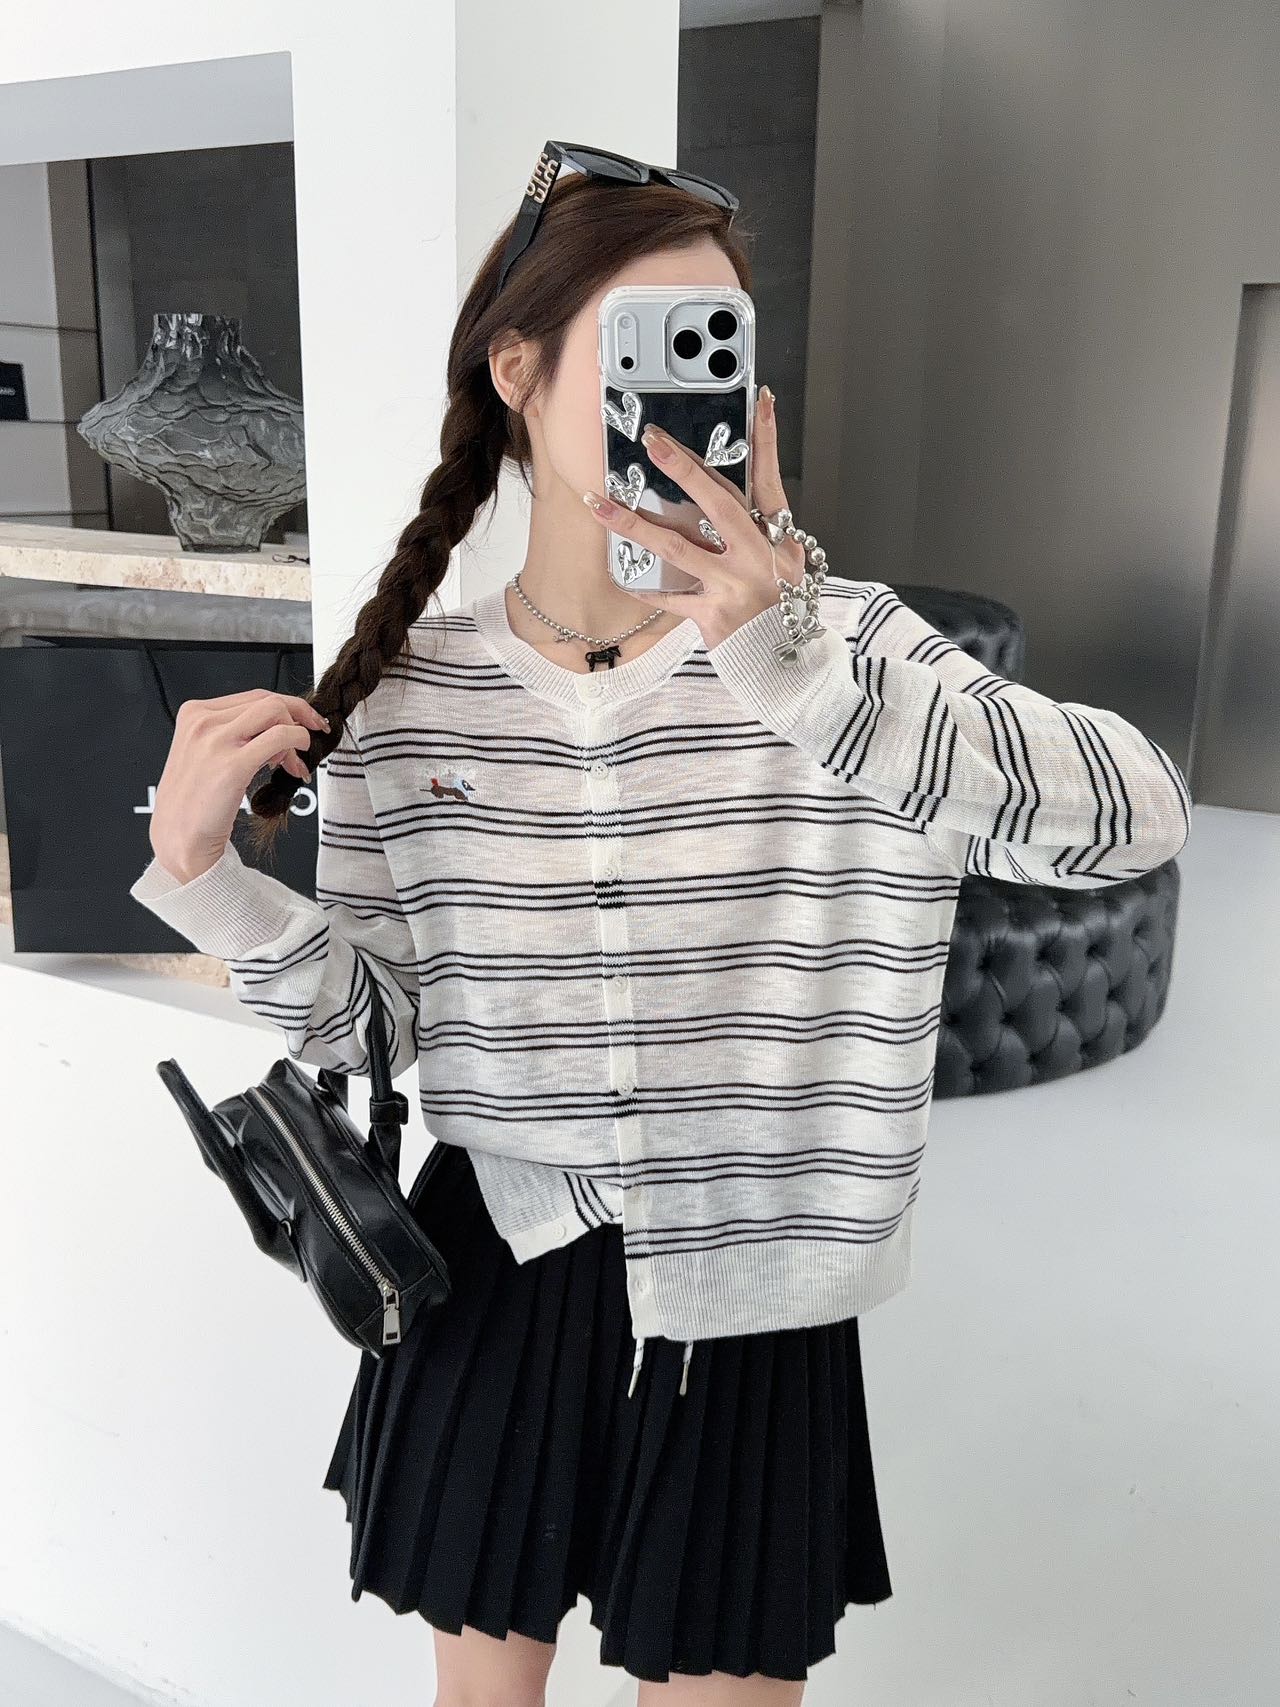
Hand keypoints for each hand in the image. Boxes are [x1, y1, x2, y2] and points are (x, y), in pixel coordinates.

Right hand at [149, 688, 330, 883]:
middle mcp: (203, 722)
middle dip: (297, 718)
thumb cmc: (194, 802)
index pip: (253, 697)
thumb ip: (235, 734)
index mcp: (194, 714)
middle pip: (268, 701)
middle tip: (308, 739)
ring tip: (295, 761)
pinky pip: (280, 737)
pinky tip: (295, 766)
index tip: (300, 722)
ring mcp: (216, 741)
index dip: (285, 709)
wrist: (179, 838)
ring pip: (276, 712)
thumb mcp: (205, 753)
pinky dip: (298, 744)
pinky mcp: (233, 765)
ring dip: (297, 732)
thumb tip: (279, 728)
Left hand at [581, 385, 808, 647]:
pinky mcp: (711, 613)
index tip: (762, 401)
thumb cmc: (784, 606)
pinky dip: (645, 590)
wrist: (786, 658)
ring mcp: (732, 584)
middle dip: (682, 468)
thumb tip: (729, 495)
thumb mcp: (787, 561)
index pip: (772, 478)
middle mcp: (754, 555)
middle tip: (652, 441)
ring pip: (675, 547)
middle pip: (715, 502)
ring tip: (599, 503)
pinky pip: (669, 599)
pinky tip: (620, 577)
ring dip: (633, 523)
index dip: (769, 439)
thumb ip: (762, 528)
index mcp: (776, 536)